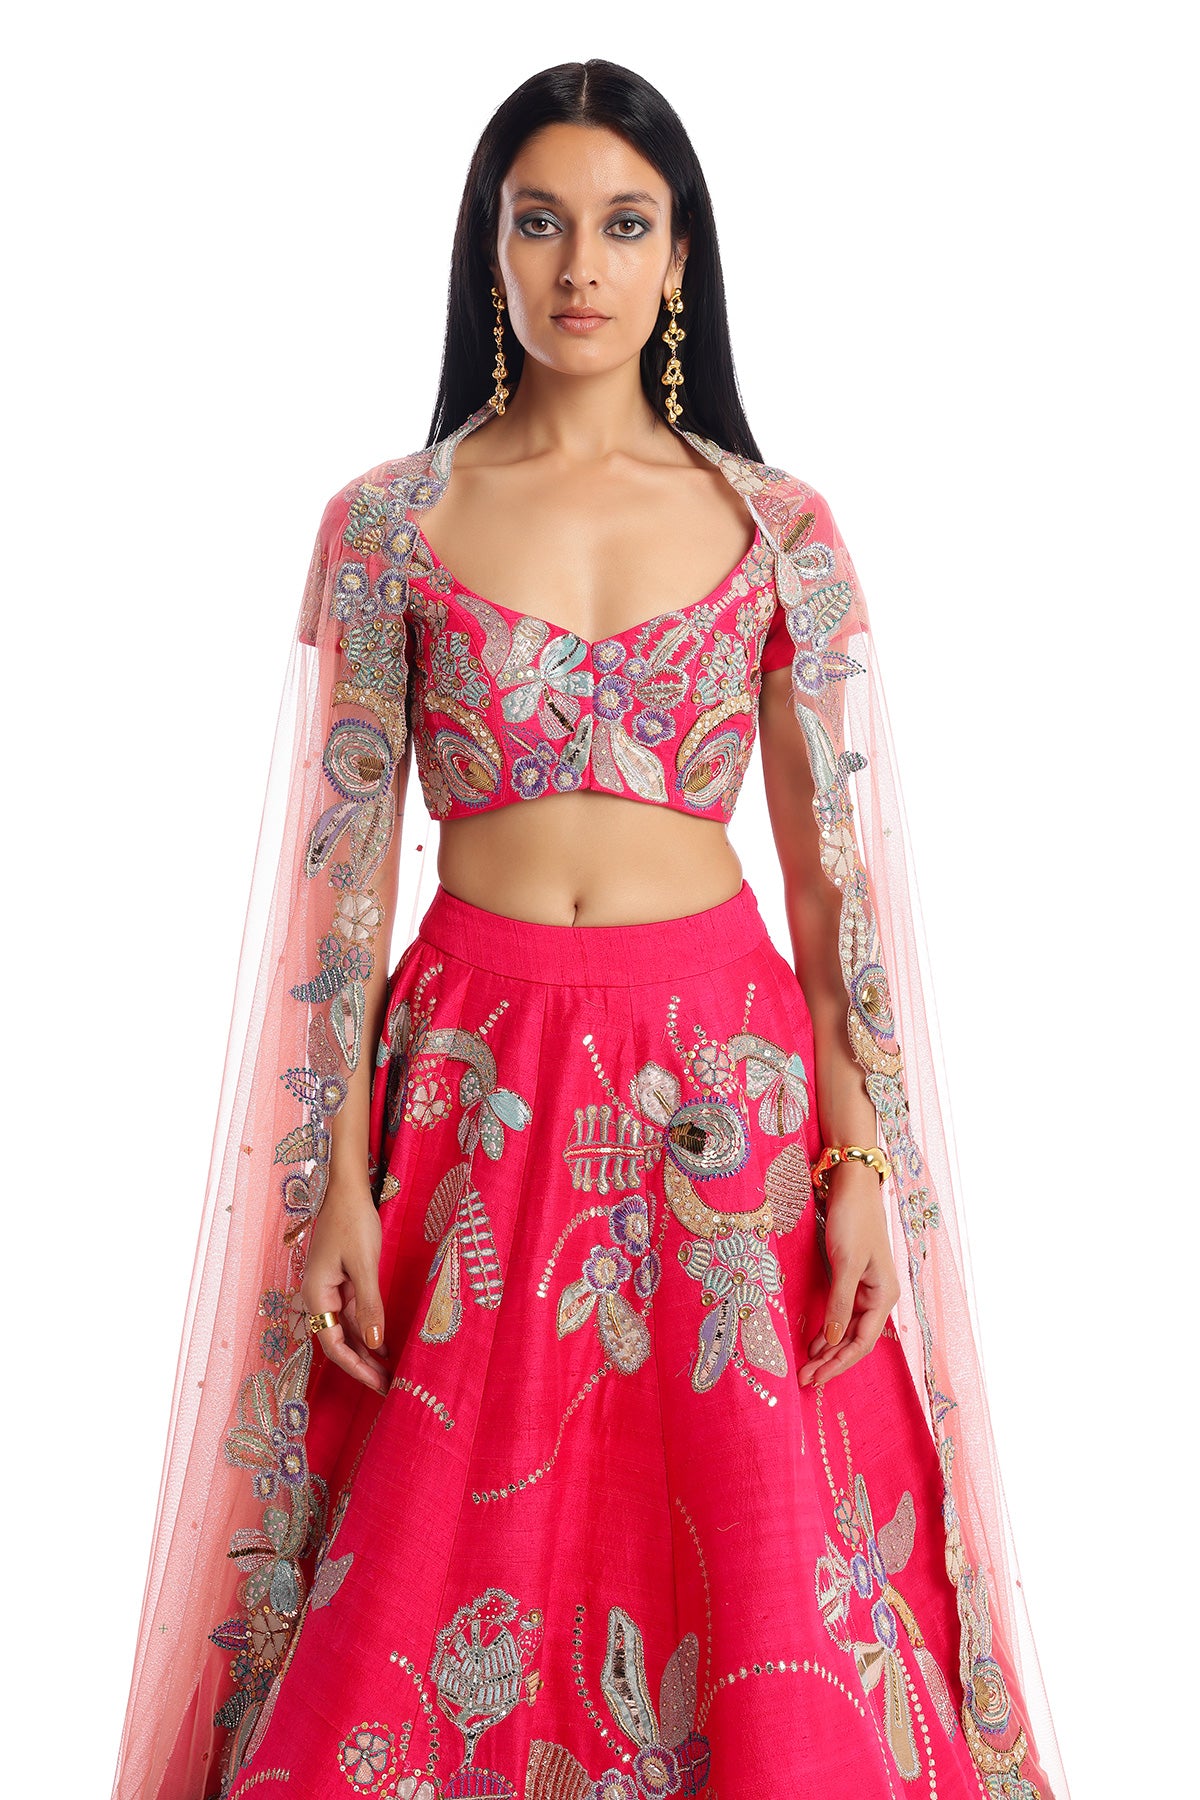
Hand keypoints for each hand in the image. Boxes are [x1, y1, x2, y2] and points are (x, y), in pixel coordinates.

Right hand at [299, 1176, 389, 1395]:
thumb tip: (374, 1345)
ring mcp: (329, 1290)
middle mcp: (317, 1297)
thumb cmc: (352, 1223)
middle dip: (360, 1365)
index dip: (354, 1367)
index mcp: (316, 1296)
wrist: (346, 1190)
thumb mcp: (364, 1266)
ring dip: (365, 1350)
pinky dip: (367, 1330)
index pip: (332, 1344)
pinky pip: (352, 1314)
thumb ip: (369, 1307)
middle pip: (337, 1341)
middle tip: (385, 1386)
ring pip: (346, 1330)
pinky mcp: (341, 1281)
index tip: (376, 1383)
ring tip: (387, 1371)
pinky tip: (382, 1345)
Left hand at [798, 1161, 900, 1386]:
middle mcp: (878, 1296)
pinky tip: (815, 1342)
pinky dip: (828, 1329)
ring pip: (847, 1329)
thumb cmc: (852, 1220)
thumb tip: (833, 1339)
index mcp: (884, 1295)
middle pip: (854, 1339)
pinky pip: (841, 1313)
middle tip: (805, 1380)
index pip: (862, 1342)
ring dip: (828, 1349)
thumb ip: (840, 1302)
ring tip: (807, 1368)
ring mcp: (865, 1288)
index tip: (816, 1377)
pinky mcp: (851, 1278)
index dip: (839, 1363)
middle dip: (831, 1361)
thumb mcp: (846, 1262)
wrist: (851, 1185)